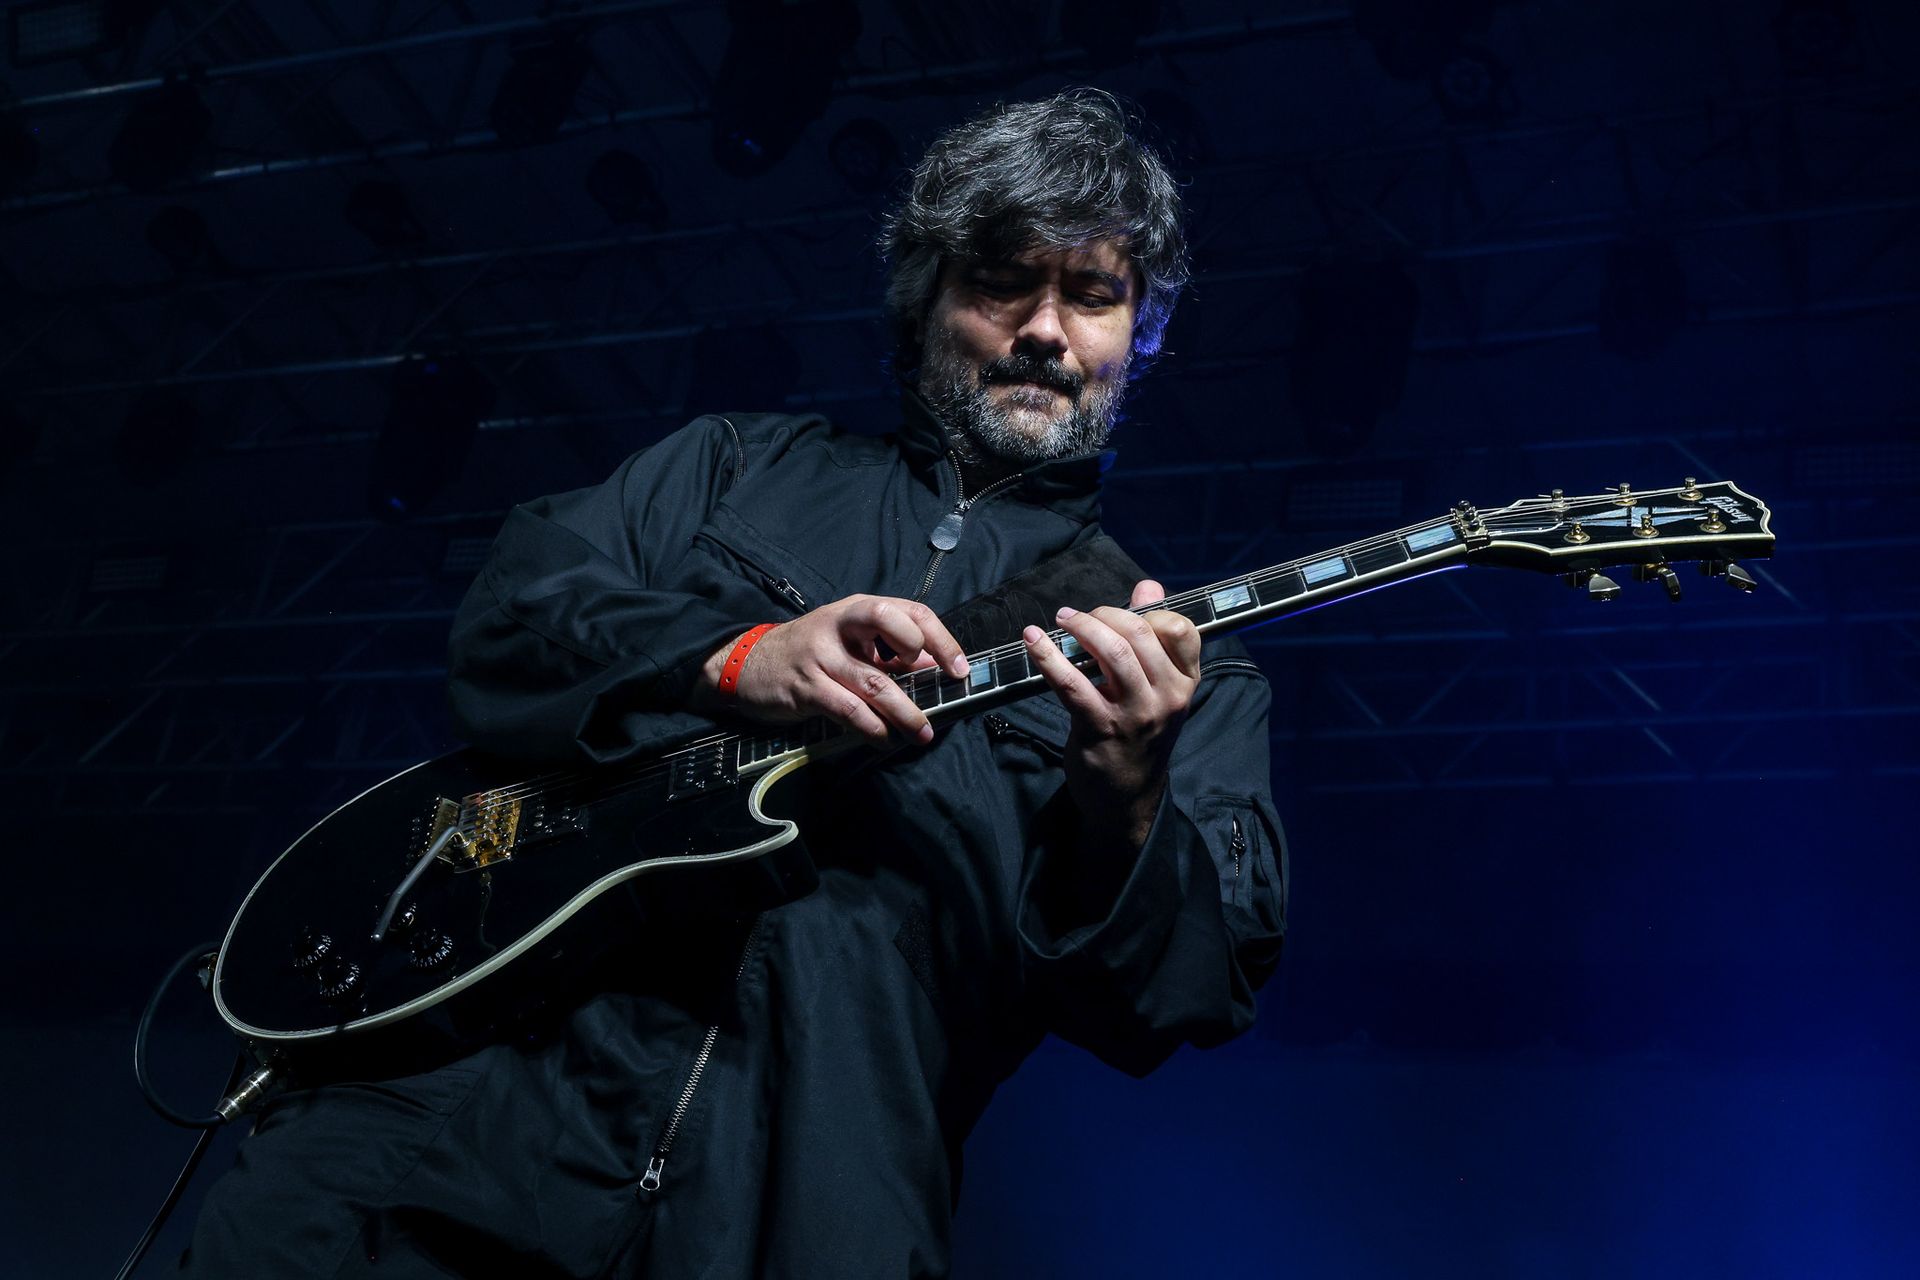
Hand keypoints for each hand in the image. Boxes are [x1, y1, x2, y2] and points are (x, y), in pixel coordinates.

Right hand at [697, 596, 970, 745]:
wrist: (747, 663)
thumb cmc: (808, 653)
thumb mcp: (848, 642)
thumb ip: (888, 653)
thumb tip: (934, 669)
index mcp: (857, 610)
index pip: (910, 610)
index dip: (941, 638)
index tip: (959, 668)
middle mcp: (840, 625)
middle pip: (892, 624)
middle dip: (925, 653)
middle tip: (941, 690)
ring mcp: (821, 655)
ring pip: (875, 682)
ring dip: (905, 712)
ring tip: (922, 733)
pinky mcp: (805, 687)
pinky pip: (848, 709)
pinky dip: (871, 728)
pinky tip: (884, 739)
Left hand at [1022, 580, 1201, 848]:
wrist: (1126, 797)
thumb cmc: (1138, 734)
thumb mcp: (1156, 689)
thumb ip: (1152, 636)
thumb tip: (1148, 586)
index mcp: (1185, 682)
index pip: (1182, 629)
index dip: (1149, 611)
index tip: (1121, 612)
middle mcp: (1168, 696)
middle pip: (1140, 633)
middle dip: (1104, 613)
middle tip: (1078, 615)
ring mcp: (1136, 714)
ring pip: (1112, 651)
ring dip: (1081, 627)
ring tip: (1060, 620)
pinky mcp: (1101, 728)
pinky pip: (1072, 683)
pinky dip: (1048, 656)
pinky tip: (1033, 641)